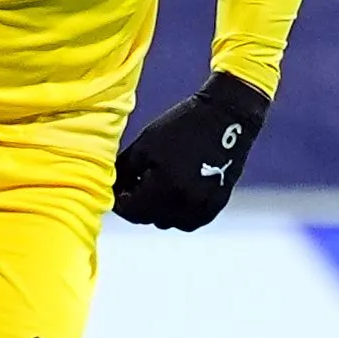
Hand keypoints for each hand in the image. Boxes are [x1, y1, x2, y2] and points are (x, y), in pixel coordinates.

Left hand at [112, 72, 269, 230]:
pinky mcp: (217, 204)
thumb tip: (112, 190)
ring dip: (159, 210)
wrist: (226, 115)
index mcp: (165, 188)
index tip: (119, 189)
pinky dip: (180, 211)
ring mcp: (204, 206)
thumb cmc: (181, 125)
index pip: (131, 211)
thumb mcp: (145, 145)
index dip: (120, 201)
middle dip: (139, 204)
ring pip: (170, 222)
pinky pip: (190, 220)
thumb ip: (124, 172)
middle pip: (150, 218)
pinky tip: (177, 190)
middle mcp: (186, 203)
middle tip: (136, 184)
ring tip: (158, 185)